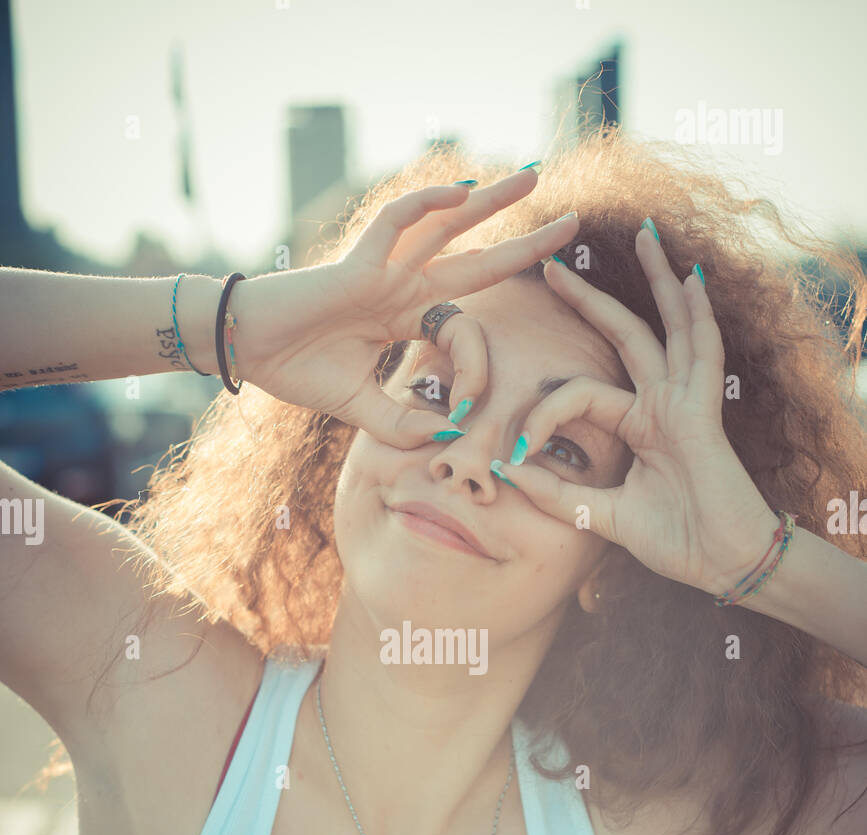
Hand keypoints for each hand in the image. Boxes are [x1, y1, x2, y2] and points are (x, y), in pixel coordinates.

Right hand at [227, 173, 578, 449]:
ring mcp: (383, 270)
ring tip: (532, 178)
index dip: (476, 367)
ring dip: (490, 203)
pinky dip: (426, 204)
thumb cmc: (297, 371)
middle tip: (572, 224)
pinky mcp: (358, 264)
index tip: (470, 406)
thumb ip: (404, 423)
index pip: (464, 328)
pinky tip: (458, 189)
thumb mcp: (362, 410)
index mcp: (405, 317)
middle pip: (475, 256)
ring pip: (447, 226)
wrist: (247, 352)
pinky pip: (397, 224)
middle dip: (522, 241)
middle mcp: (402, 286)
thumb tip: (449, 435)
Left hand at [492, 227, 778, 594]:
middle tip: (551, 265)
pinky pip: (702, 354)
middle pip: (626, 335)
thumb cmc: (677, 541)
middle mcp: (663, 405)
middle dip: (590, 298)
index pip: (581, 394)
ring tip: (645, 235)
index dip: (544, 416)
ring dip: (657, 281)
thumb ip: (560, 496)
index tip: (515, 454)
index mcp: (641, 425)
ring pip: (668, 328)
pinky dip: (698, 317)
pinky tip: (691, 280)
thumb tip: (509, 474)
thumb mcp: (602, 516)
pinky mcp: (703, 413)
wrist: (723, 563)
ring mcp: (686, 403)